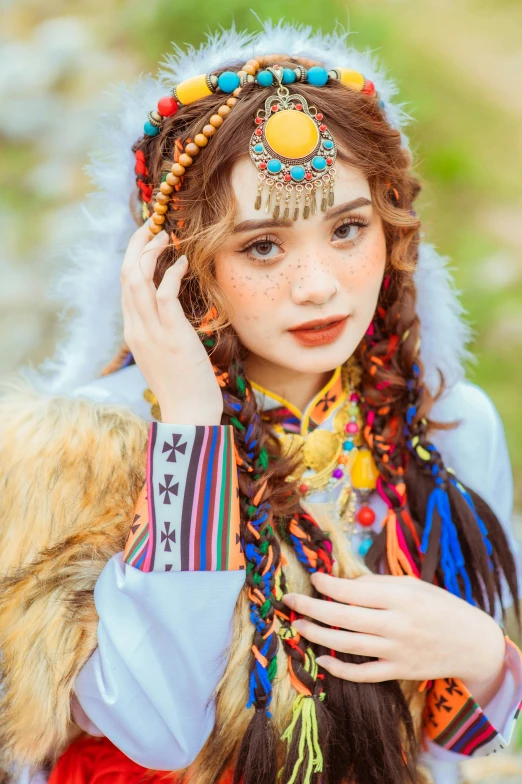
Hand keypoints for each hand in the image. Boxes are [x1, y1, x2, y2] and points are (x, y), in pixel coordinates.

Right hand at [120, 222, 222, 425]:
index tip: (148, 240)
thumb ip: (160, 331)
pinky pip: (164, 295)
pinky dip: (171, 273)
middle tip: (152, 225)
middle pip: (126, 276)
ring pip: (137, 281)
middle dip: (136, 246)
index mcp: (133, 332)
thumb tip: (169, 310)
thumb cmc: (183, 387)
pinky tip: (183, 262)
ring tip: (165, 235)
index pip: (125, 286)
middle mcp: (136, 329)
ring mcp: (151, 332)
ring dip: (150, 253)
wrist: (189, 416)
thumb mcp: (164, 355)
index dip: (134, 257)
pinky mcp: (171, 336)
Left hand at [283, 573, 506, 706]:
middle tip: (290, 601)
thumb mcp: (413, 584)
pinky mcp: (398, 672)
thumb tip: (343, 582)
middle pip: (343, 617)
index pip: (353, 591)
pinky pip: (363, 673)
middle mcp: (396, 624)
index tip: (313, 578)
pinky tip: (322, 660)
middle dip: (311, 608)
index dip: (328, 584)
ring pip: (348, 645)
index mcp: (400, 597)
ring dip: (318, 636)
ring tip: (297, 626)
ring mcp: (396, 651)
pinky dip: (340, 669)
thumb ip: (378, 584)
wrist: (470, 642)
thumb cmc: (439, 605)